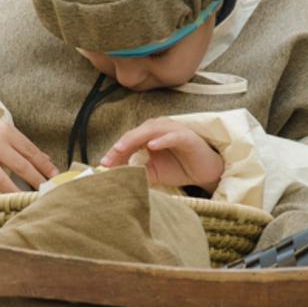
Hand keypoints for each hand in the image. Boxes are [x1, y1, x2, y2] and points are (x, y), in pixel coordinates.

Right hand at [0, 104, 57, 194]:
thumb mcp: (6, 130)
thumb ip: (25, 146)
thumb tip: (48, 162)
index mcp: (7, 133)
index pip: (31, 152)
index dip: (45, 166)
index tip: (56, 178)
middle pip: (20, 165)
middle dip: (36, 180)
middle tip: (47, 193)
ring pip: (0, 178)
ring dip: (15, 192)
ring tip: (26, 202)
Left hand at [99, 120, 224, 190]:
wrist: (205, 172)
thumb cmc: (178, 167)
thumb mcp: (152, 172)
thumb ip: (135, 172)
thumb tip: (115, 178)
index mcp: (148, 135)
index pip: (128, 141)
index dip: (114, 152)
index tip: (102, 165)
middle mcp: (159, 128)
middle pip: (135, 133)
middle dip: (120, 146)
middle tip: (108, 159)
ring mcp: (173, 130)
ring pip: (151, 130)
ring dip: (135, 139)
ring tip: (122, 149)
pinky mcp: (187, 136)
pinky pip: (173, 135)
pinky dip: (162, 139)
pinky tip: (151, 146)